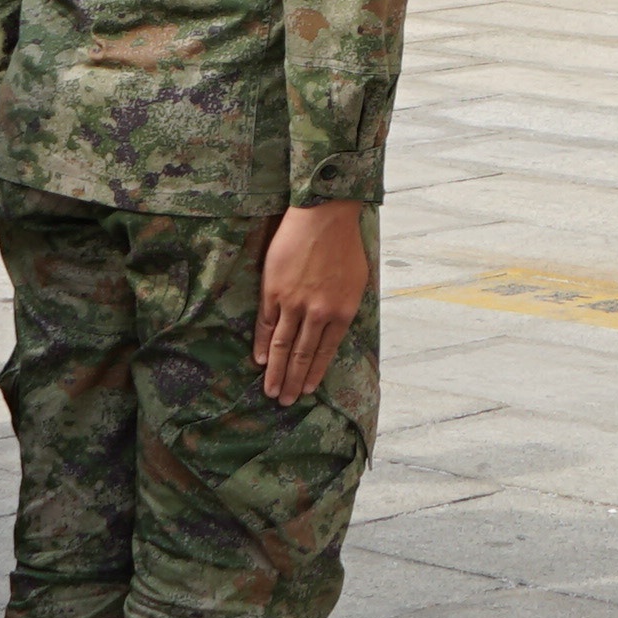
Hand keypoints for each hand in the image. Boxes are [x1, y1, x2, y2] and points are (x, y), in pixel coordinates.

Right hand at [254, 202, 370, 402]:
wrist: (323, 215)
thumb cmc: (344, 245)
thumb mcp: (357, 281)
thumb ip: (344, 308)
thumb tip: (334, 329)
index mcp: (342, 312)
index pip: (325, 352)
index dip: (314, 373)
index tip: (307, 390)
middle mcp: (317, 313)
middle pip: (301, 355)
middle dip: (293, 381)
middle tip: (284, 401)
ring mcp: (293, 303)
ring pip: (282, 346)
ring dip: (276, 372)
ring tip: (271, 391)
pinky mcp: (273, 291)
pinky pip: (266, 324)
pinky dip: (263, 344)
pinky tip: (261, 360)